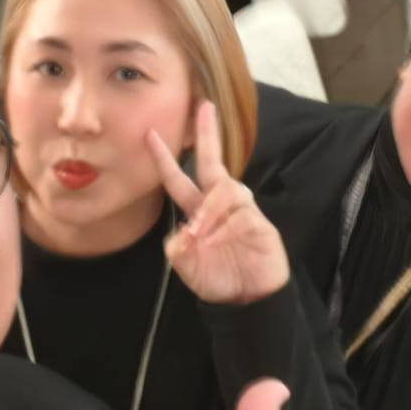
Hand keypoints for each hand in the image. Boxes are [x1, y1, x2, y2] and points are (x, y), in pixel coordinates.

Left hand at [147, 100, 289, 303]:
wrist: (249, 302)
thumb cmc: (219, 280)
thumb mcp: (188, 270)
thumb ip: (178, 252)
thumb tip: (179, 234)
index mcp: (199, 212)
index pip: (179, 180)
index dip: (164, 159)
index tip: (149, 135)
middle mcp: (220, 205)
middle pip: (213, 163)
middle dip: (208, 134)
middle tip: (204, 107)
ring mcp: (243, 212)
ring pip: (225, 190)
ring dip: (208, 209)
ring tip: (199, 232)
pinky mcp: (261, 226)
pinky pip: (241, 216)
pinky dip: (224, 227)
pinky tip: (214, 241)